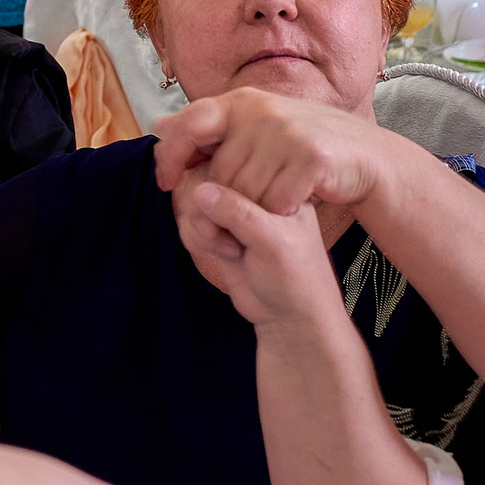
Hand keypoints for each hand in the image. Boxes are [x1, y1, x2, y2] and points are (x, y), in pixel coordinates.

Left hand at [151, 88, 414, 221]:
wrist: (365, 156)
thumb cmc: (300, 146)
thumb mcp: (252, 127)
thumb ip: (207, 128)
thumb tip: (157, 124)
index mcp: (242, 100)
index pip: (188, 125)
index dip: (170, 156)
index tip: (165, 184)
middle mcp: (262, 110)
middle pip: (218, 171)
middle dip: (223, 197)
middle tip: (243, 206)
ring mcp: (288, 132)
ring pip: (245, 192)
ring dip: (254, 208)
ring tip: (270, 205)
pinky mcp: (312, 157)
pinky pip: (276, 202)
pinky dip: (281, 211)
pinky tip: (292, 206)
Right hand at [172, 175, 349, 329]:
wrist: (290, 319)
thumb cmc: (296, 279)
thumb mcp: (274, 243)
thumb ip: (238, 214)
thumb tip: (199, 190)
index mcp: (274, 185)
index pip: (231, 164)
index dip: (217, 189)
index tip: (226, 220)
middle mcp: (250, 194)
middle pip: (202, 179)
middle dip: (203, 212)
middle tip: (221, 235)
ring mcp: (232, 214)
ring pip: (191, 202)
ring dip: (199, 228)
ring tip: (226, 249)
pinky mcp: (218, 232)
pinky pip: (188, 223)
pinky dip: (195, 239)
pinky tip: (220, 255)